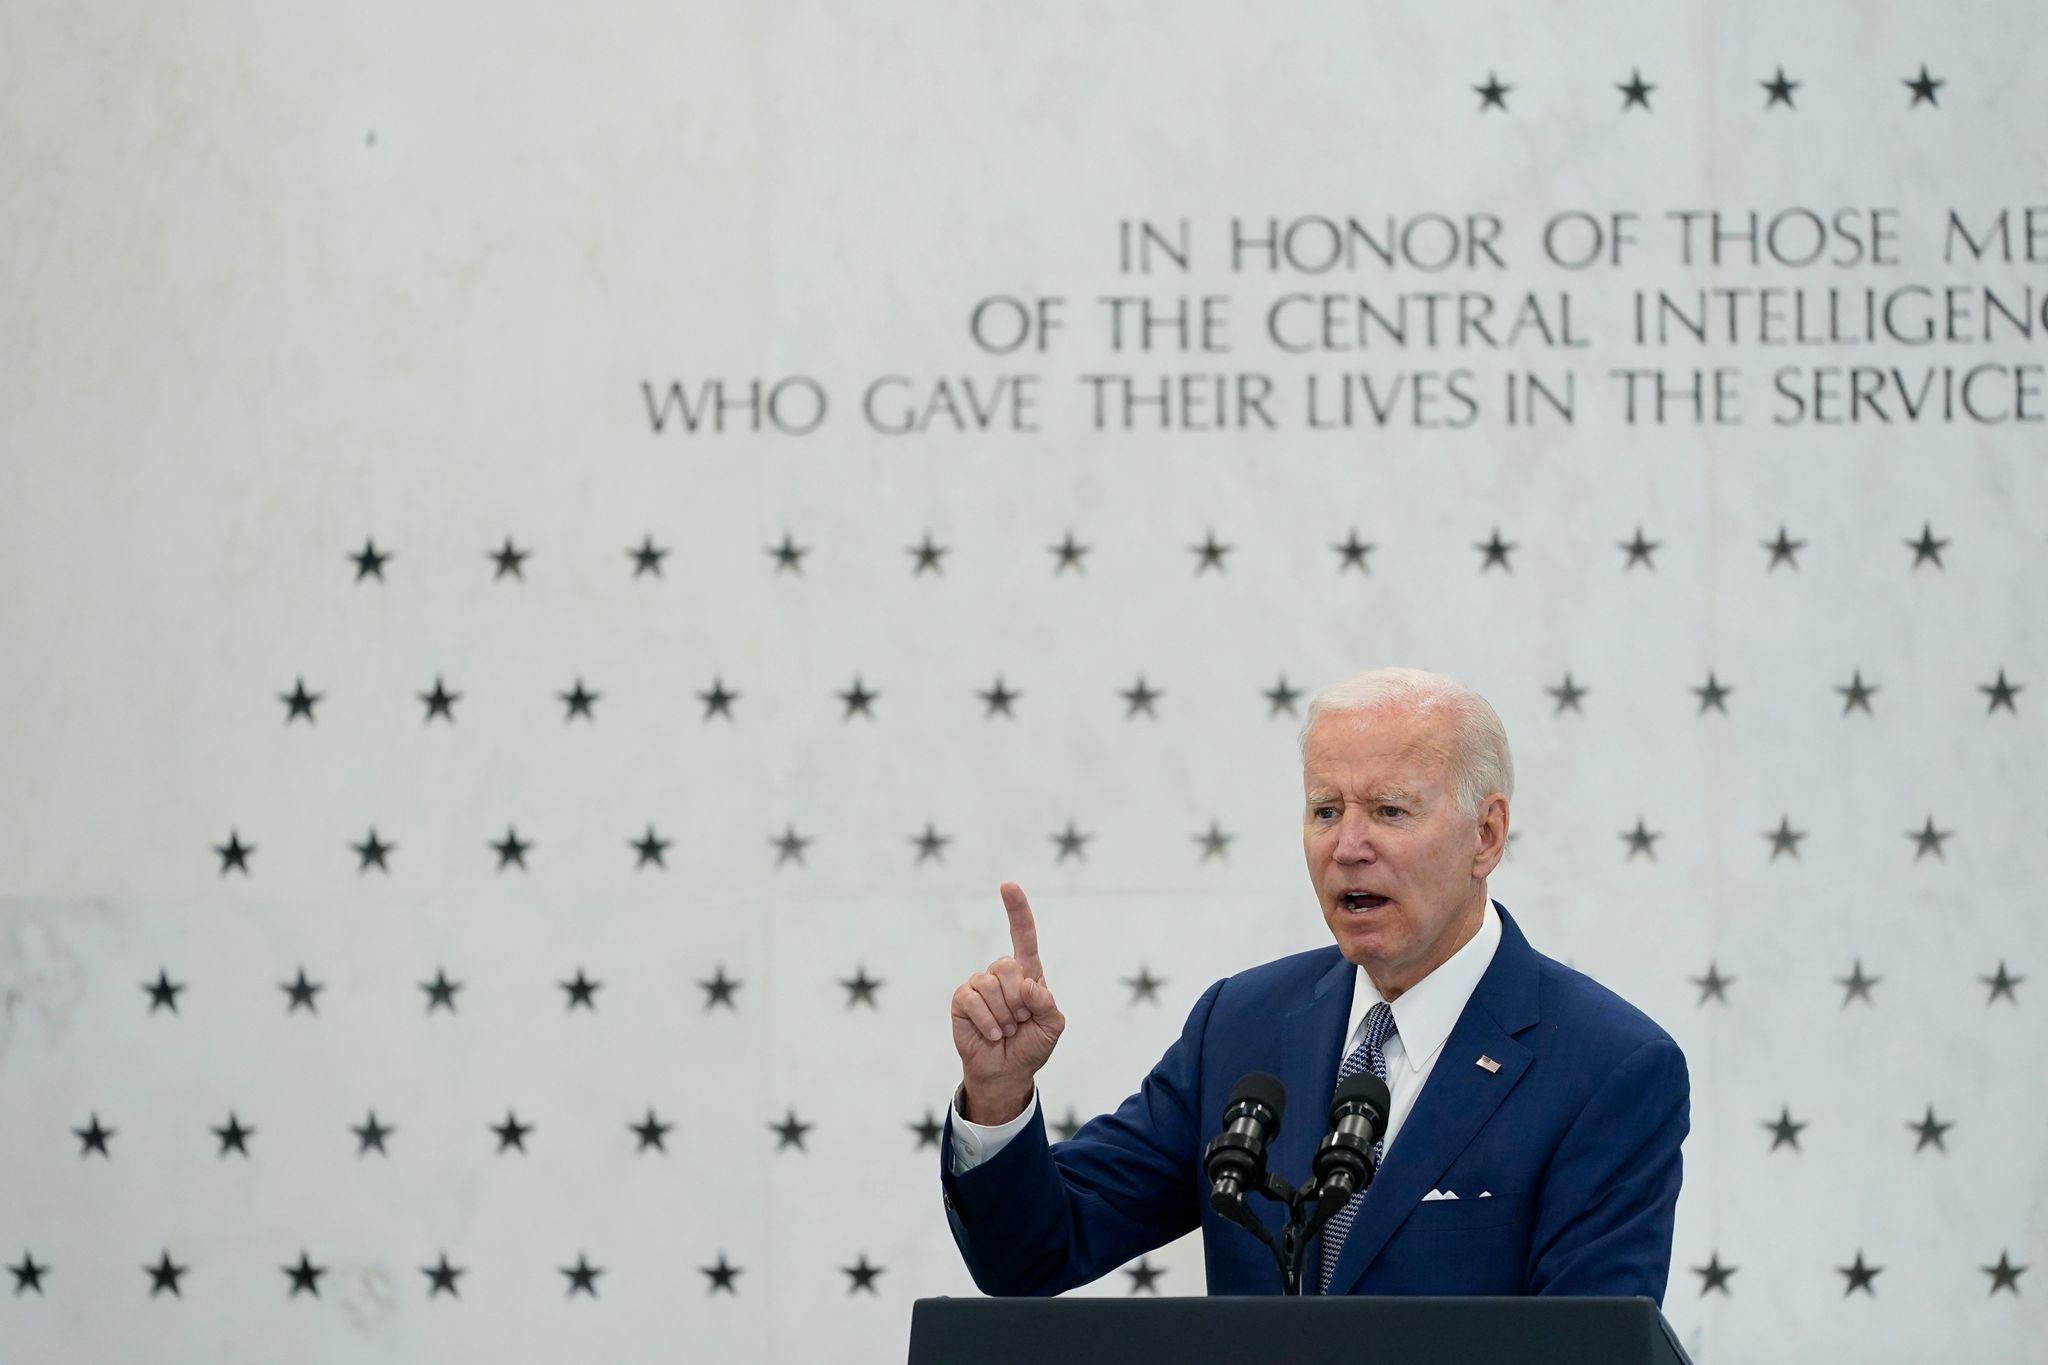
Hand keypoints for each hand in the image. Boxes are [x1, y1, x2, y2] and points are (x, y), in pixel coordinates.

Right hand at [951, 882, 1066, 1124]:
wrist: (1007, 1072)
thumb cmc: (1031, 1046)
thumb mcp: (1053, 1026)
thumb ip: (1047, 1003)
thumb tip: (1026, 984)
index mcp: (1027, 974)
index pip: (1023, 935)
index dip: (1017, 910)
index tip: (1007, 885)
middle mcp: (1001, 974)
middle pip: (1008, 965)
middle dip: (1019, 999)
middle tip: (1020, 1022)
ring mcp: (979, 986)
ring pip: (990, 984)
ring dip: (1003, 1015)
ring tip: (1006, 1030)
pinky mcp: (962, 1001)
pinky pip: (972, 999)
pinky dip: (987, 1020)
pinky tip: (992, 1034)